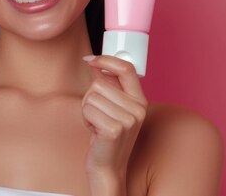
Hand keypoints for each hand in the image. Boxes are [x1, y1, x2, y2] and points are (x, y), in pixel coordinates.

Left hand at [81, 55, 147, 193]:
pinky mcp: (114, 129)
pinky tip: (95, 132)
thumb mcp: (112, 107)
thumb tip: (94, 62)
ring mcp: (128, 120)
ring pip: (91, 96)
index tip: (90, 59)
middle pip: (99, 83)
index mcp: (140, 100)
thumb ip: (107, 85)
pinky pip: (87, 109)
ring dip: (87, 110)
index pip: (126, 68)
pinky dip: (85, 119)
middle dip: (90, 98)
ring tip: (97, 124)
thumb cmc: (106, 135)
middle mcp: (138, 109)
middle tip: (98, 116)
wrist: (107, 166)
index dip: (106, 59)